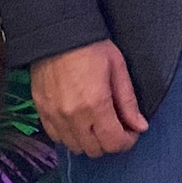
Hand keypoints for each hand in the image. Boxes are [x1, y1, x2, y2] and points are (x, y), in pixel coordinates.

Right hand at [30, 40, 148, 156]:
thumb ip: (128, 102)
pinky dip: (69, 135)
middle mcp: (73, 116)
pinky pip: (56, 137)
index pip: (113, 143)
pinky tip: (77, 121)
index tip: (131, 131)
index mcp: (96, 105)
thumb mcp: (117, 68)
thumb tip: (140, 126)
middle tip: (115, 126)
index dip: (127, 141)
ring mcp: (54, 115)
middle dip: (109, 142)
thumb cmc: (91, 46)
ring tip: (95, 124)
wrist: (56, 32)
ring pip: (75, 147)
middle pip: (95, 150)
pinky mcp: (41, 110)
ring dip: (89, 141)